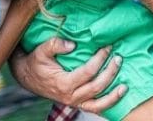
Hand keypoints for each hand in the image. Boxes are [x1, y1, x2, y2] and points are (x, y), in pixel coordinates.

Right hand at [9, 39, 124, 112]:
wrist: (27, 77)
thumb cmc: (36, 62)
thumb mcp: (42, 50)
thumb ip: (55, 44)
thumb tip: (73, 44)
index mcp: (63, 83)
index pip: (88, 72)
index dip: (100, 59)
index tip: (107, 47)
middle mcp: (70, 96)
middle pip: (97, 87)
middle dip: (110, 72)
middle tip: (118, 58)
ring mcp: (74, 102)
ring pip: (98, 104)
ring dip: (113, 95)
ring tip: (125, 85)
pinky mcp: (77, 104)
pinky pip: (94, 109)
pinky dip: (107, 105)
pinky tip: (117, 98)